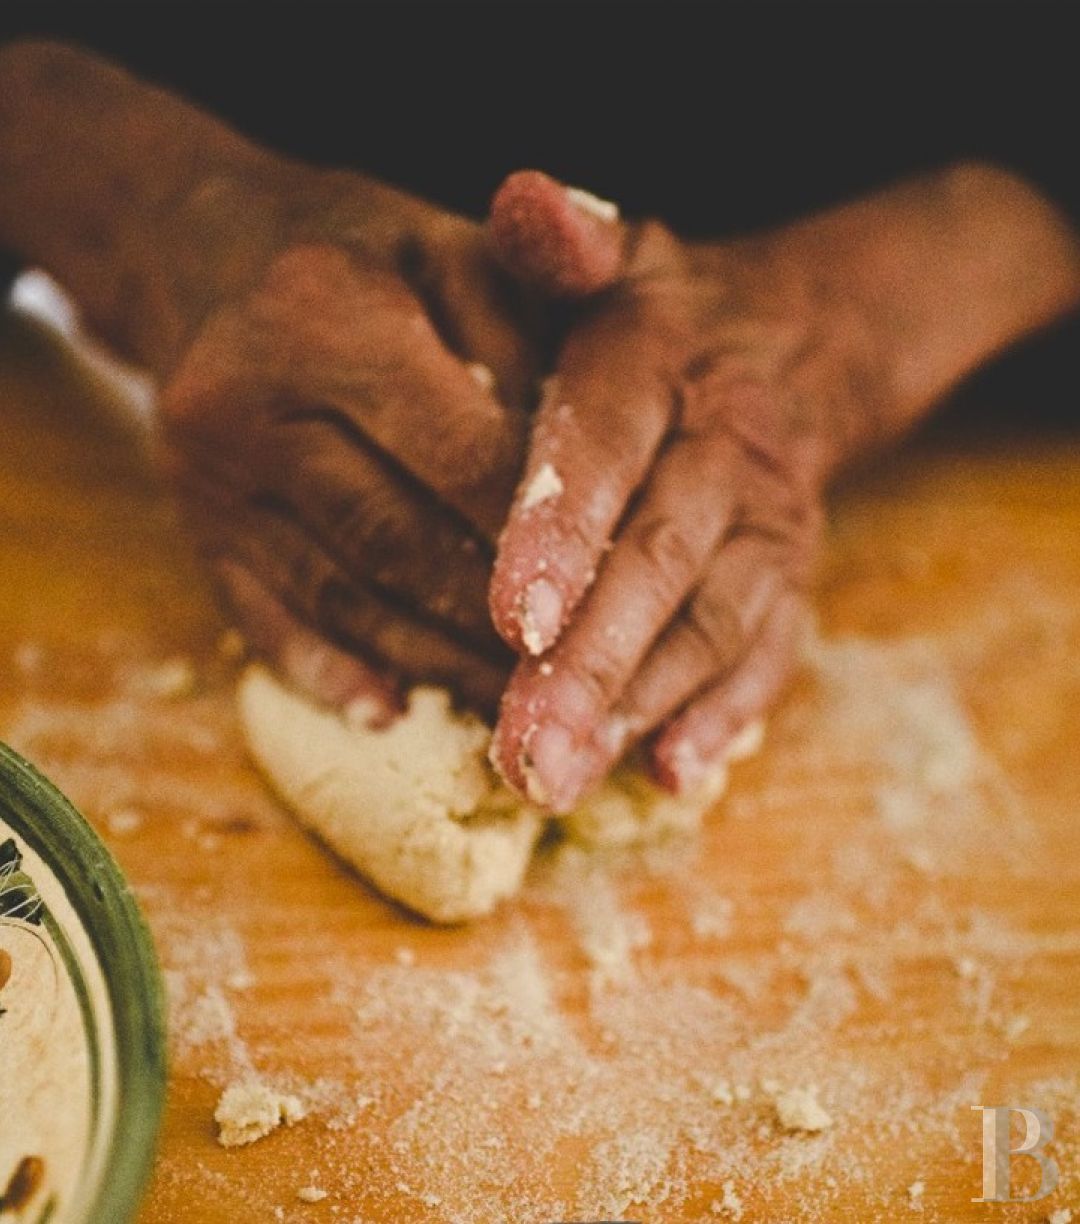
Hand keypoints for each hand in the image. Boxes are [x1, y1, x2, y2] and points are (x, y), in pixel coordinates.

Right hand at [161, 166, 538, 713]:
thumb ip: (534, 340)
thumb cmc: (372, 253)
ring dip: (434, 664)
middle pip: (396, 539)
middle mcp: (247, 404)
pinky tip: (393, 712)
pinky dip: (333, 675)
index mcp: (325, 314)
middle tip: (575, 682)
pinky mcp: (194, 530)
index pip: (460, 453)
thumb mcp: (463, 253)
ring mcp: (207, 479)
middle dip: (493, 621)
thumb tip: (585, 488)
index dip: (539, 537)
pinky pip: (265, 621)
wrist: (210, 252)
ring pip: (341, 598)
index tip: (616, 600)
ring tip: (514, 709)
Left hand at [484, 171, 883, 808]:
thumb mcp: (608, 256)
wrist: (784, 352)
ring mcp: (768, 525)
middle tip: (522, 746)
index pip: (609, 438)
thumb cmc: (653, 318)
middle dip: (592, 659)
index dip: (565, 521)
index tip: (512, 612)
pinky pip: (766, 654)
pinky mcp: (787, 581)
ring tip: (560, 777)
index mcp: (664, 361)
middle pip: (662, 558)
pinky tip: (668, 775)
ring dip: (639, 707)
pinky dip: (721, 716)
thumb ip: (559, 240)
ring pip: (709, 625)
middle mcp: (726, 449)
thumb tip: (524, 200)